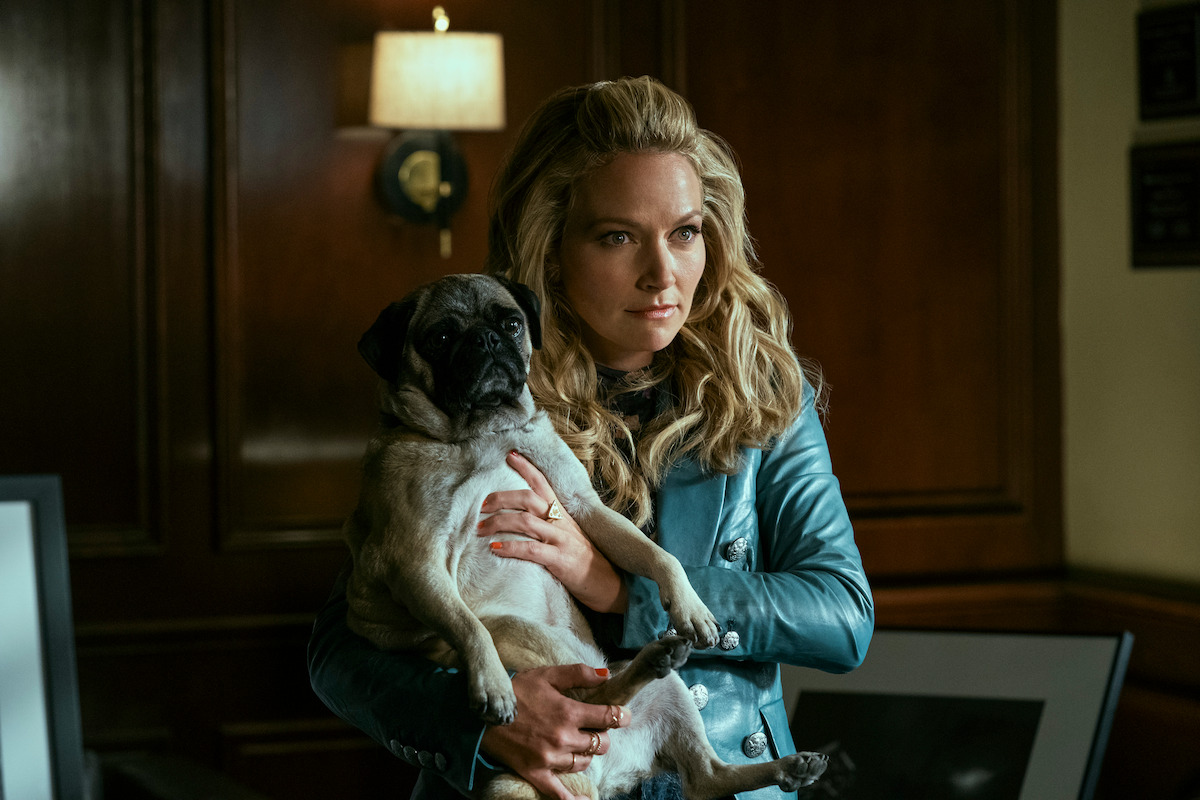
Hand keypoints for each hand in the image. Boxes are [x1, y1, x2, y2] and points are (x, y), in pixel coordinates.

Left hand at [479, 451, 627, 613]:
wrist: (609, 584)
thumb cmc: (584, 561)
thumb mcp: (569, 535)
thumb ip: (551, 524)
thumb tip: (524, 517)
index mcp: (563, 513)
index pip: (543, 483)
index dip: (527, 468)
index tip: (509, 455)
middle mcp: (561, 522)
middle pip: (528, 498)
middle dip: (500, 499)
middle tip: (481, 506)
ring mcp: (561, 539)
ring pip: (525, 521)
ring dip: (497, 523)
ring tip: (480, 528)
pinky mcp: (560, 560)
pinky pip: (531, 549)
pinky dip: (510, 547)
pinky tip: (495, 548)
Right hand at [480, 664, 629, 799]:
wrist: (482, 714)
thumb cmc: (515, 691)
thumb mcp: (546, 675)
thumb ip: (578, 674)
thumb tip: (606, 675)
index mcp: (568, 712)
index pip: (607, 717)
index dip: (620, 716)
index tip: (624, 715)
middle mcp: (563, 738)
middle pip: (600, 743)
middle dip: (601, 735)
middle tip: (593, 728)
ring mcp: (550, 758)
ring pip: (584, 762)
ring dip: (586, 754)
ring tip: (577, 744)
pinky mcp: (536, 773)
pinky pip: (559, 793)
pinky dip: (573, 799)